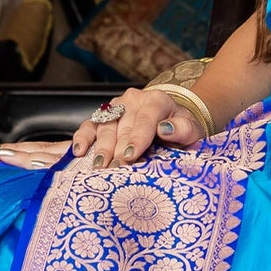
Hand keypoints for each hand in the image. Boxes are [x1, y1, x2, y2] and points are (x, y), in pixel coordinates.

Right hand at [67, 88, 198, 168]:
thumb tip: (166, 129)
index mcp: (157, 101)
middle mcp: (134, 100)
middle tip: (114, 170)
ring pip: (104, 126)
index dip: (137, 137)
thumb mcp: (191, 130)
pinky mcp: (103, 116)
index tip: (131, 155)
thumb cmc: (180, 129)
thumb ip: (183, 129)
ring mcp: (116, 107)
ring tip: (98, 166)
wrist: (170, 120)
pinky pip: (90, 125)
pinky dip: (83, 138)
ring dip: (100, 147)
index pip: (146, 118)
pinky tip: (79, 151)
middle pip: (123, 126)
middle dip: (118, 149)